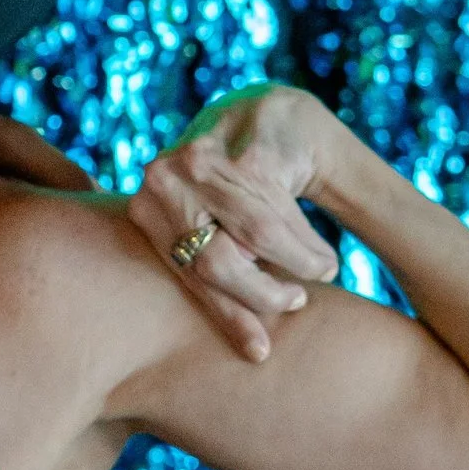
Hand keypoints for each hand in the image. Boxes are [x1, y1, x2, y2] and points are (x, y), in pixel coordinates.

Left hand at [134, 84, 344, 363]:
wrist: (272, 117)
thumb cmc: (238, 185)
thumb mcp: (209, 221)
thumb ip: (205, 262)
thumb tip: (241, 345)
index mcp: (146, 206)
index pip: (187, 275)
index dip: (227, 316)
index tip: (259, 353)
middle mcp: (162, 178)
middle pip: (217, 262)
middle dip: (264, 294)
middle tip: (296, 303)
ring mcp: (201, 158)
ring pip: (258, 237)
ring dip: (298, 262)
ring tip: (320, 270)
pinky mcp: (245, 147)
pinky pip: (283, 210)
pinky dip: (306, 240)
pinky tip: (322, 253)